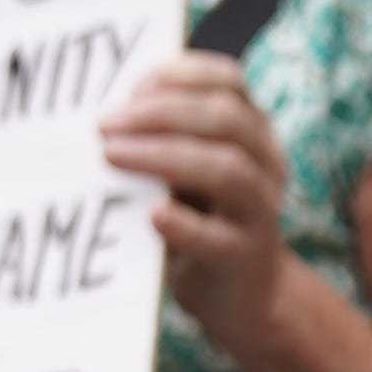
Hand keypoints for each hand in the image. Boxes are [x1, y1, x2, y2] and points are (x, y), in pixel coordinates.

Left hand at [103, 50, 295, 344]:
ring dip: (165, 157)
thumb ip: (164, 136)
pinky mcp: (244, 259)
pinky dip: (184, 224)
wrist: (242, 296)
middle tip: (104, 125)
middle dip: (161, 113)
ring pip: (228, 171)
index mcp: (253, 132)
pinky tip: (152, 215)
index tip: (132, 85)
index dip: (182, 75)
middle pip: (227, 119)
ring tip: (111, 156)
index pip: (229, 82)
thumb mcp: (187, 169)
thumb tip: (113, 112)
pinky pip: (218, 238)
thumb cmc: (201, 219)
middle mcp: (267, 165)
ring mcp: (260, 212)